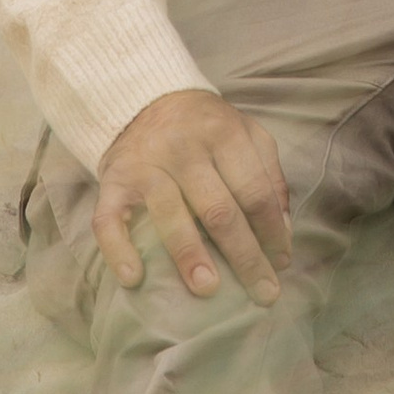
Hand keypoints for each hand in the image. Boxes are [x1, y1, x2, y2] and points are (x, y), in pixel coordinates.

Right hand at [92, 88, 293, 305]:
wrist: (143, 100)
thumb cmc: (205, 128)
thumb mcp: (246, 134)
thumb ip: (270, 175)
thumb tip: (284, 232)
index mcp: (224, 133)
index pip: (254, 190)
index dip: (272, 231)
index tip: (281, 263)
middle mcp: (184, 147)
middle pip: (219, 208)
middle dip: (243, 254)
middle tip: (262, 293)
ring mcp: (145, 165)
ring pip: (170, 214)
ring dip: (189, 255)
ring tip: (208, 289)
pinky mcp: (113, 181)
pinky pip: (109, 219)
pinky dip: (119, 249)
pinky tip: (134, 278)